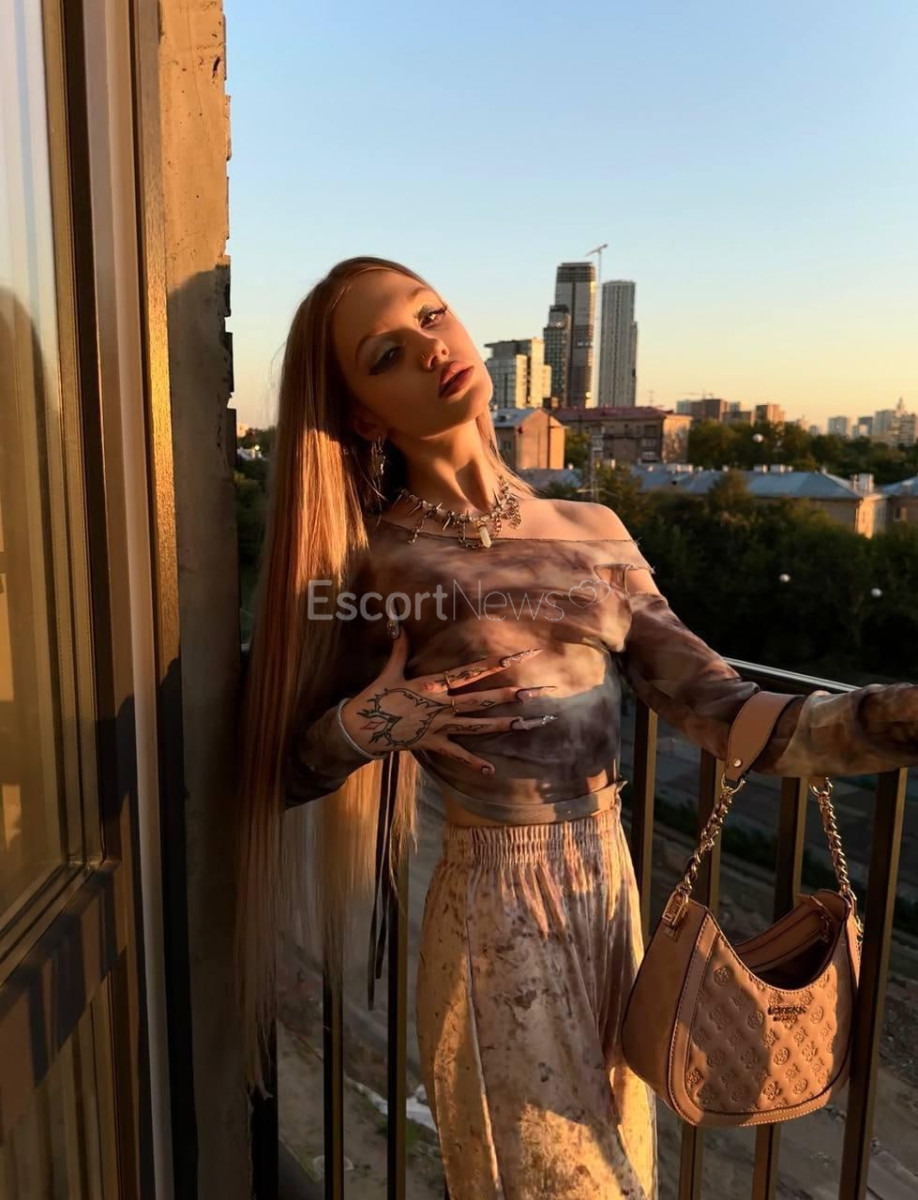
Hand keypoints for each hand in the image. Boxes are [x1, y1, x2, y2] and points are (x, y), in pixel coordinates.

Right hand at [339, 627, 556, 773]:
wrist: (361, 729)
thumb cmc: (376, 696)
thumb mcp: (390, 671)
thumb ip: (399, 647)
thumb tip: (395, 618)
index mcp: (434, 685)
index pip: (471, 672)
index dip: (495, 663)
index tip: (517, 657)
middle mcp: (442, 705)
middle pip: (483, 699)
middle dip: (511, 695)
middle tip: (537, 692)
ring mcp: (440, 726)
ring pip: (478, 726)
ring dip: (504, 725)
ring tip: (528, 724)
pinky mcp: (434, 744)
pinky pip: (457, 754)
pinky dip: (473, 763)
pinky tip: (493, 769)